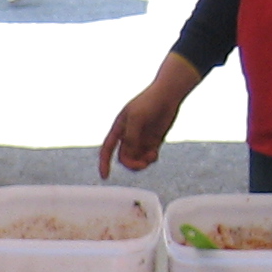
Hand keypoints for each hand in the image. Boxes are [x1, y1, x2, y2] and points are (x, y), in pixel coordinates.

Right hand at [99, 55, 200, 175]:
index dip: (104, 163)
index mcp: (119, 129)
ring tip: (151, 157)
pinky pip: (148, 157)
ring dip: (142, 163)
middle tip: (142, 164)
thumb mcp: (137, 118)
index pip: (107, 149)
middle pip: (124, 158)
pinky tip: (154, 154)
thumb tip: (128, 155)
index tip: (105, 176)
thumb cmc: (149, 102)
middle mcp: (128, 136)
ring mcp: (141, 140)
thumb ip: (131, 137)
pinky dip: (151, 159)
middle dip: (131, 163)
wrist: (168, 95)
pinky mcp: (154, 142)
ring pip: (136, 159)